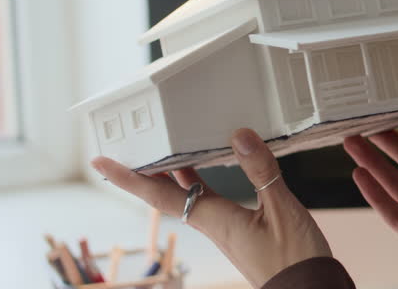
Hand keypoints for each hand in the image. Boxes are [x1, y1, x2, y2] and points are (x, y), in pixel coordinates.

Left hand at [92, 128, 331, 287]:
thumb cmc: (295, 260)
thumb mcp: (282, 210)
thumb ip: (261, 171)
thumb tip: (240, 136)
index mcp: (215, 219)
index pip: (161, 194)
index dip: (129, 178)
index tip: (102, 161)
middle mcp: (212, 224)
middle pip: (167, 193)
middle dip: (145, 171)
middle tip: (128, 146)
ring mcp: (223, 228)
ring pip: (186, 195)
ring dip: (171, 172)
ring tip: (162, 147)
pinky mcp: (237, 230)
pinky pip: (207, 199)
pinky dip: (199, 179)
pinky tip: (206, 167)